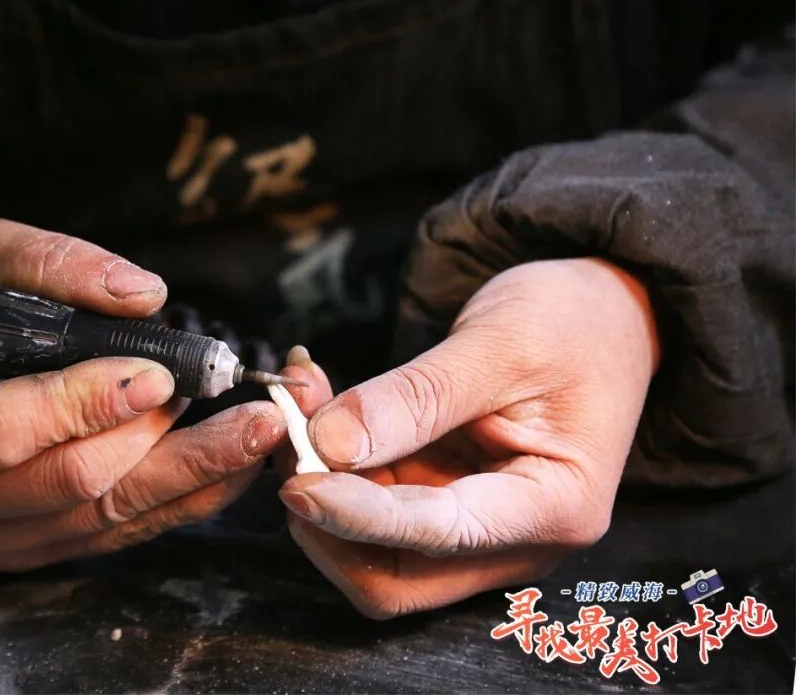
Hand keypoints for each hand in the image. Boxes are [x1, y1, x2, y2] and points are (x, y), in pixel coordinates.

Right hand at [0, 217, 286, 569]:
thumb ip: (50, 264)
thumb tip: (143, 296)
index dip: (83, 405)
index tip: (158, 376)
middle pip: (64, 483)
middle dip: (161, 443)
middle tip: (239, 408)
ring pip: (98, 518)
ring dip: (188, 477)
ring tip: (255, 437)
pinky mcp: (20, 550)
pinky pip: (108, 536)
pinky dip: (175, 503)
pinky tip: (227, 470)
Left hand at [277, 259, 659, 617]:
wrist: (603, 316)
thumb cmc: (571, 323)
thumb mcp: (499, 343)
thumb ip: (417, 397)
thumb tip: (330, 443)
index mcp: (554, 506)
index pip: (440, 534)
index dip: (359, 514)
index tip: (299, 479)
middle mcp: (515, 539)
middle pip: (396, 575)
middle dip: (327, 522)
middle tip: (288, 440)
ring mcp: (476, 530)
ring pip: (370, 550)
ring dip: (320, 491)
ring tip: (300, 406)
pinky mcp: (443, 505)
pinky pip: (372, 510)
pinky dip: (333, 470)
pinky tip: (318, 410)